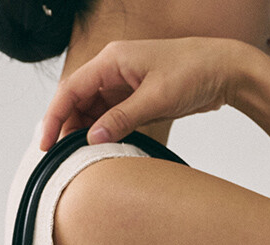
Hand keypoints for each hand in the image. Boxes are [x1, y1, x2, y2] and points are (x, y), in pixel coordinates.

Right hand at [39, 36, 241, 150]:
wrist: (223, 70)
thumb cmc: (193, 73)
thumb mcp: (156, 99)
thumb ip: (123, 119)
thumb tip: (92, 138)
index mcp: (112, 60)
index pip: (70, 89)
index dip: (54, 117)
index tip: (46, 144)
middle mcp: (113, 69)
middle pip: (77, 100)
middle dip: (67, 128)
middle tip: (63, 158)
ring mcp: (123, 84)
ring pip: (92, 110)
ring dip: (85, 132)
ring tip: (82, 158)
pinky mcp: (135, 97)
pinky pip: (110, 116)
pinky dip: (104, 133)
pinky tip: (103, 150)